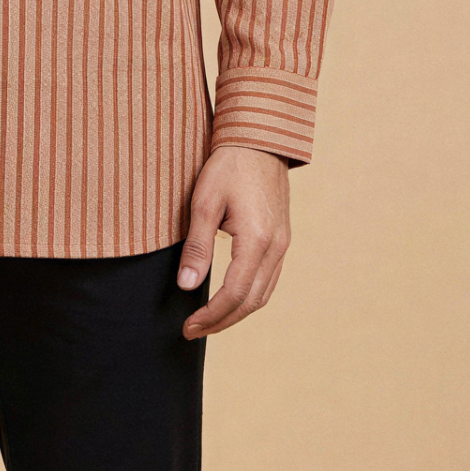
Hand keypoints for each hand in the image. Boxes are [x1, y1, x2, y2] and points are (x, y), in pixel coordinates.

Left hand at [176, 146, 291, 337]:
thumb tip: (186, 285)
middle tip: (193, 330)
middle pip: (252, 301)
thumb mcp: (204, 202)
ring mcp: (283, 243)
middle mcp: (276, 247)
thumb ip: (196, 246)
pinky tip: (230, 298)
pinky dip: (249, 296)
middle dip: (222, 321)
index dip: (210, 316)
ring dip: (236, 312)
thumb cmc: (228, 165)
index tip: (188, 327)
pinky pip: (269, 279)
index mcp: (257, 240)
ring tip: (208, 321)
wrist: (260, 139)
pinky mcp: (282, 238)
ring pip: (263, 293)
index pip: (234, 294)